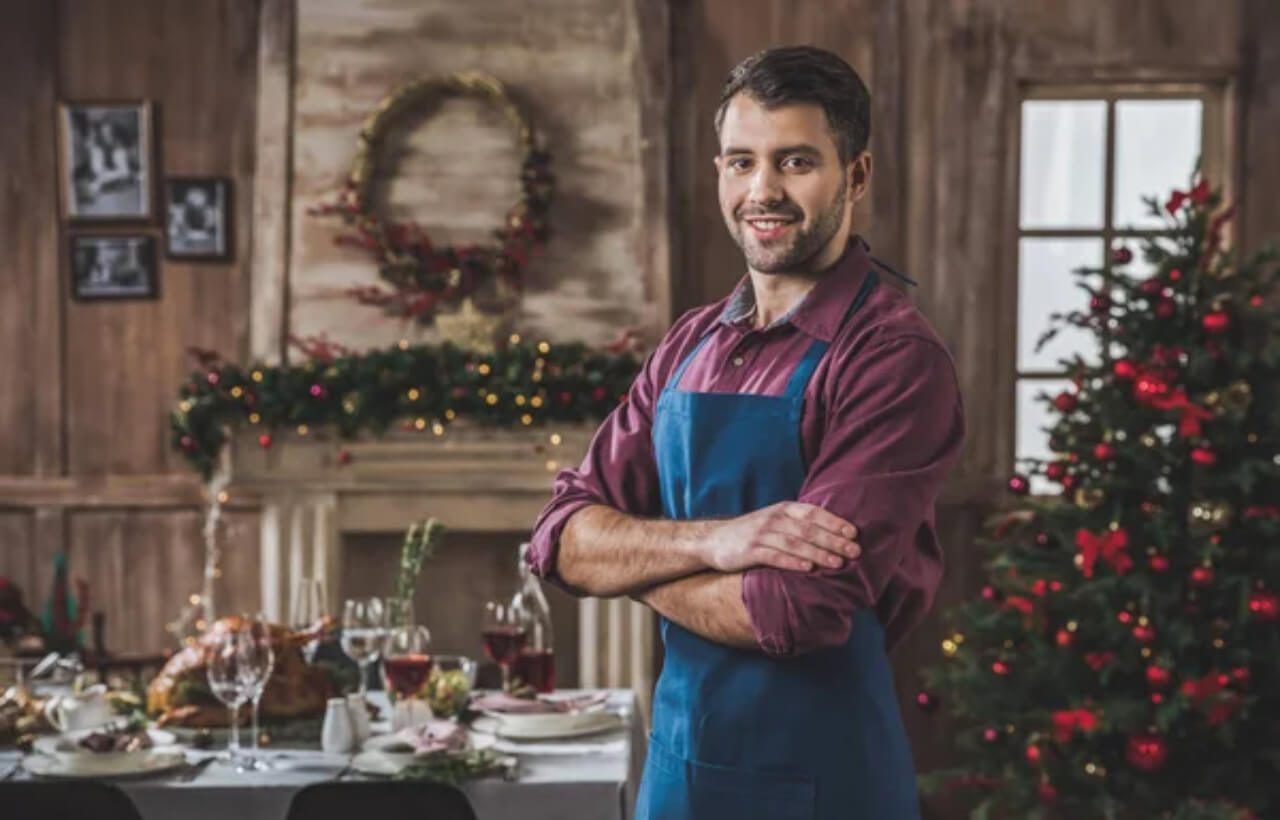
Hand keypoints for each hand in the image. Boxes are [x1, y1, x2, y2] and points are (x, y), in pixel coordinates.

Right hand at [699, 502, 860, 572]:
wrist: (713, 541)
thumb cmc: (751, 533)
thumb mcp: (775, 522)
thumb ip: (798, 525)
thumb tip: (834, 535)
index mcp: (783, 509)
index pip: (813, 513)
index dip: (835, 522)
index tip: (854, 533)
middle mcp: (774, 519)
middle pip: (808, 529)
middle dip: (834, 540)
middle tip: (855, 552)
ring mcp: (761, 534)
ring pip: (795, 543)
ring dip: (818, 553)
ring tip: (838, 563)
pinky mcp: (750, 551)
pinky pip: (774, 556)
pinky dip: (792, 561)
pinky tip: (808, 568)